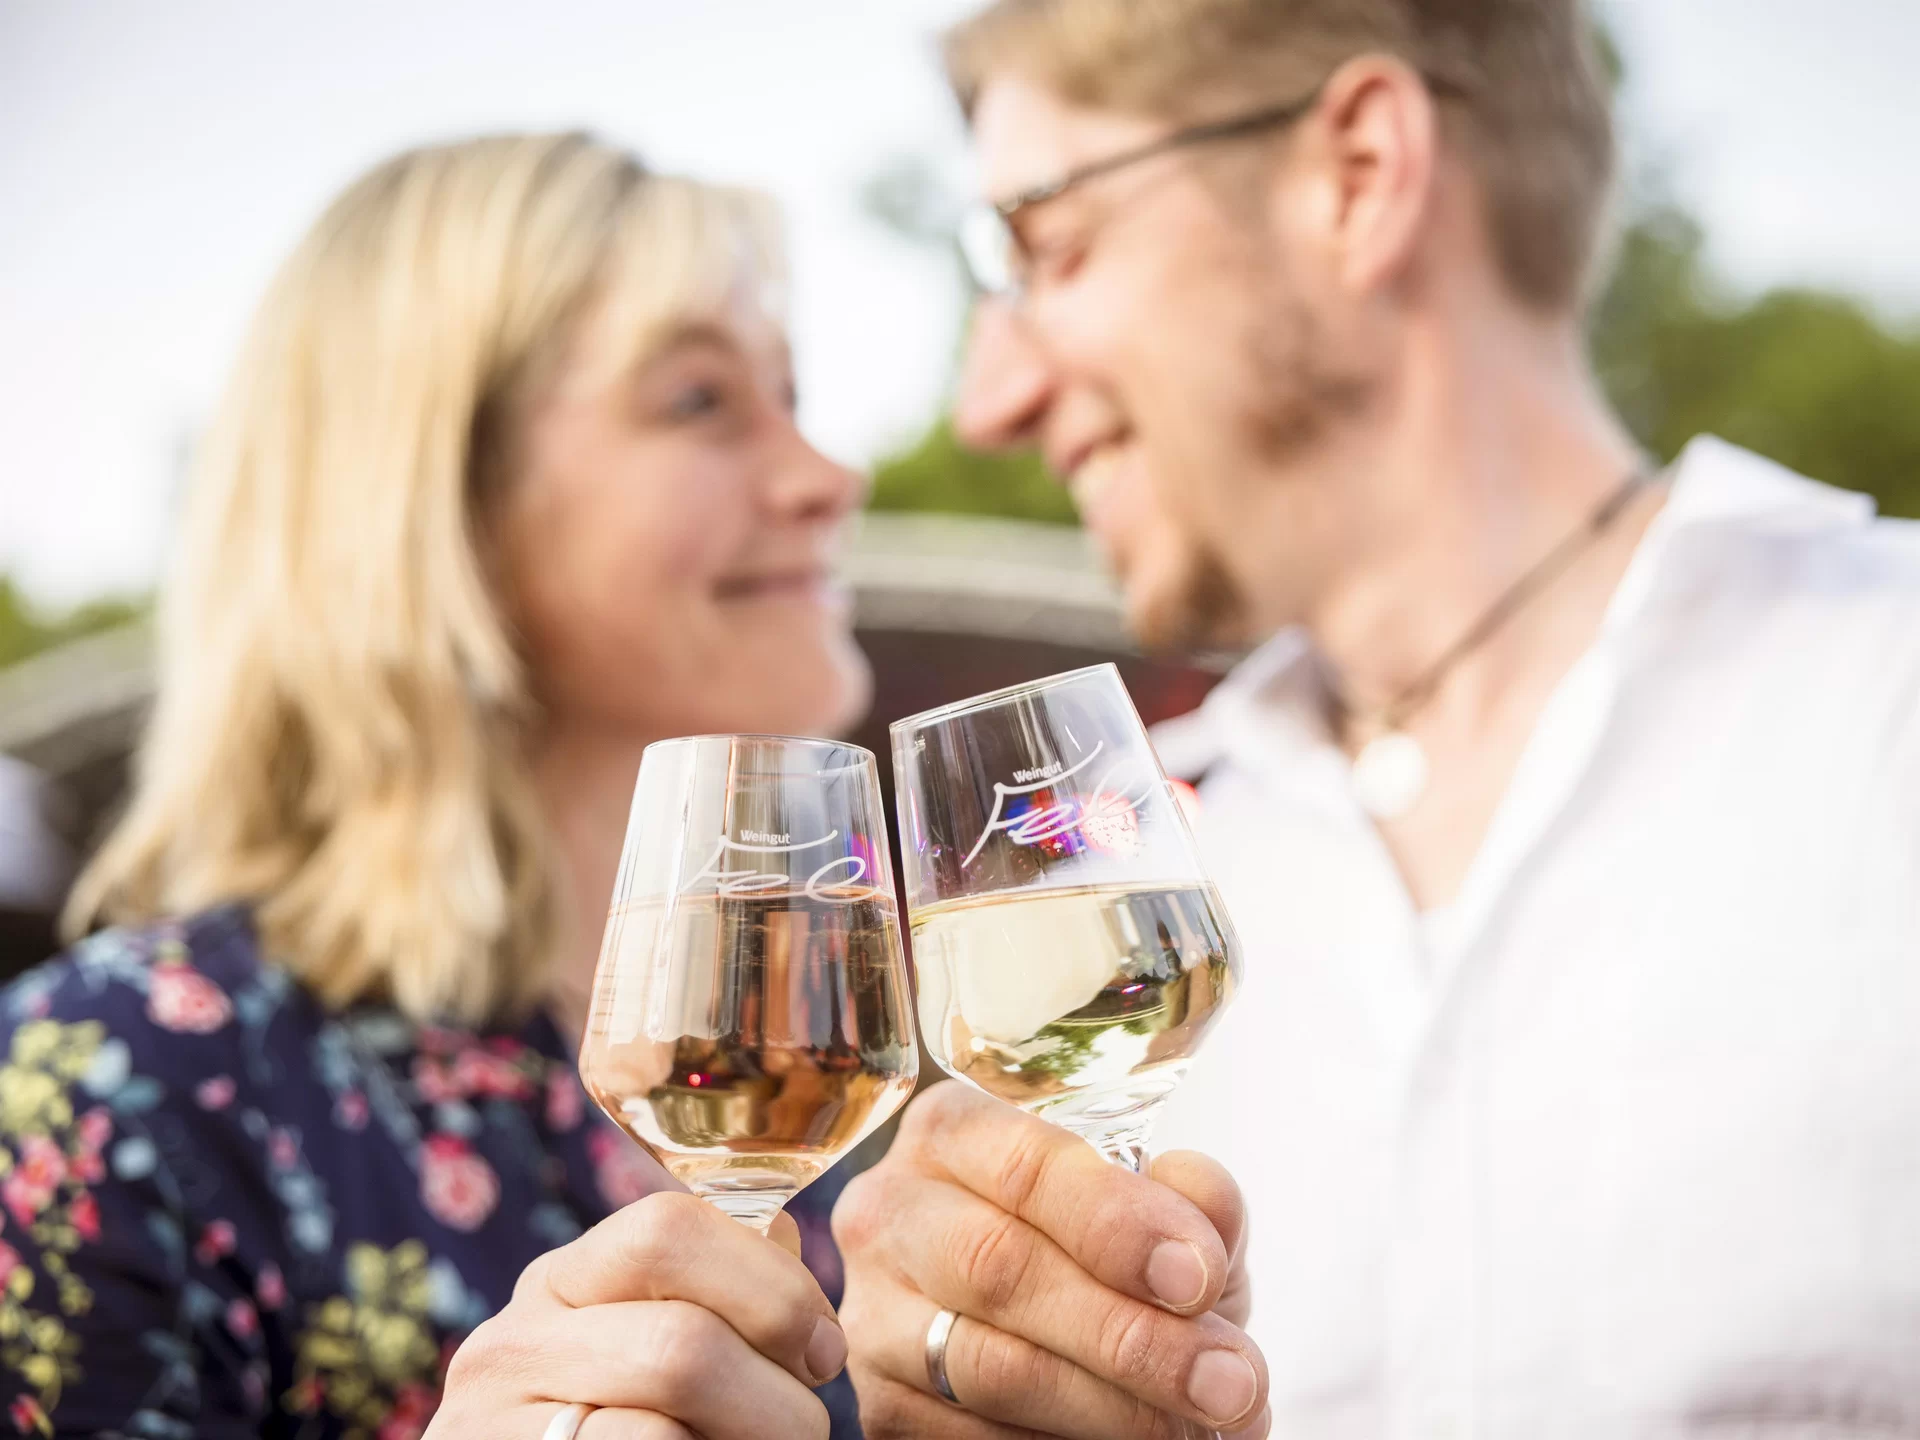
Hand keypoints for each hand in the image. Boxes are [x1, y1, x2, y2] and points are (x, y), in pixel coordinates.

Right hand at [429, 1191, 847, 1439]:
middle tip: (805, 1425)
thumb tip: (791, 1255)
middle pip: (679, 1341)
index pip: (668, 1229)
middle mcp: (513, 1345)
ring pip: (664, 1423)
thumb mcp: (635, 1341)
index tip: (823, 1347)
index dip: (772, 1284)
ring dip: (754, 1439)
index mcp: (558, 1282)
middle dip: (777, 1392)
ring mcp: (497, 1426)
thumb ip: (707, 1288)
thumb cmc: (621, 1420)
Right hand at [834, 1082, 1268, 1438]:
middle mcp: (890, 1213)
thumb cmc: (1111, 1254)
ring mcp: (872, 1315)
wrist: (1068, 1335)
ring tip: (1202, 1424)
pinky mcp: (877, 1409)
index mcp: (953, 1133)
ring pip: (991, 1369)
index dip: (1116, 1223)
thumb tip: (1201, 1235)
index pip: (1027, 1166)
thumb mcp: (1162, 1212)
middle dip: (1127, 1333)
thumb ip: (1193, 1200)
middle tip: (1229, 1380)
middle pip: (999, 1268)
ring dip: (1113, 1408)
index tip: (1198, 1278)